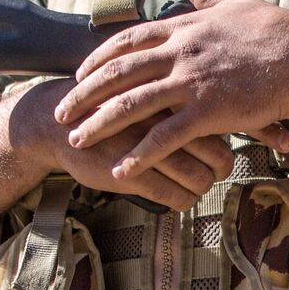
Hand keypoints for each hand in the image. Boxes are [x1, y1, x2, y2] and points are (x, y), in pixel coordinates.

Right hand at [12, 78, 233, 210]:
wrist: (57, 123)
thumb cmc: (107, 105)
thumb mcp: (142, 88)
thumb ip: (175, 97)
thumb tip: (220, 107)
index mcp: (170, 94)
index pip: (221, 124)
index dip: (232, 144)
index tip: (228, 155)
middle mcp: (163, 119)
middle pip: (217, 154)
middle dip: (220, 171)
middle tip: (214, 174)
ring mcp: (146, 147)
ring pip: (198, 178)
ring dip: (201, 188)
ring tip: (194, 186)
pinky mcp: (129, 172)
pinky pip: (172, 195)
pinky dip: (181, 201)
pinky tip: (177, 198)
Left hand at [53, 0, 288, 179]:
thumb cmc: (276, 32)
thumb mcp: (235, 4)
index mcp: (184, 29)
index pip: (128, 41)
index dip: (100, 59)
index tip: (80, 74)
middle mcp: (180, 53)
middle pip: (119, 73)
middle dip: (85, 94)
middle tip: (61, 110)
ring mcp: (192, 82)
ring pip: (133, 105)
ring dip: (100, 124)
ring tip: (76, 140)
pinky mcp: (209, 111)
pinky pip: (165, 137)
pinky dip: (139, 155)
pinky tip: (121, 170)